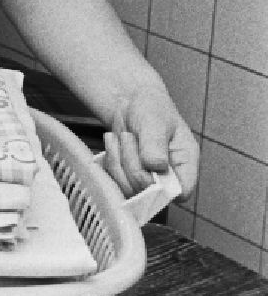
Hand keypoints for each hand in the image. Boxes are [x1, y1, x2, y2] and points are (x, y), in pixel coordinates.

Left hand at [101, 85, 198, 200]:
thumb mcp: (154, 121)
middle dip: (133, 163)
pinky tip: (113, 142)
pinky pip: (114, 182)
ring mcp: (147, 181)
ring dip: (118, 161)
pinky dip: (110, 161)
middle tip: (129, 137)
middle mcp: (168, 178)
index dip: (163, 187)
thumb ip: (155, 144)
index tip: (147, 164)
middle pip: (148, 191)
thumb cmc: (150, 109)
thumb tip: (156, 166)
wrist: (130, 104)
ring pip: (128, 188)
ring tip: (121, 137)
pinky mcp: (129, 180)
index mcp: (185, 163)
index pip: (182, 192)